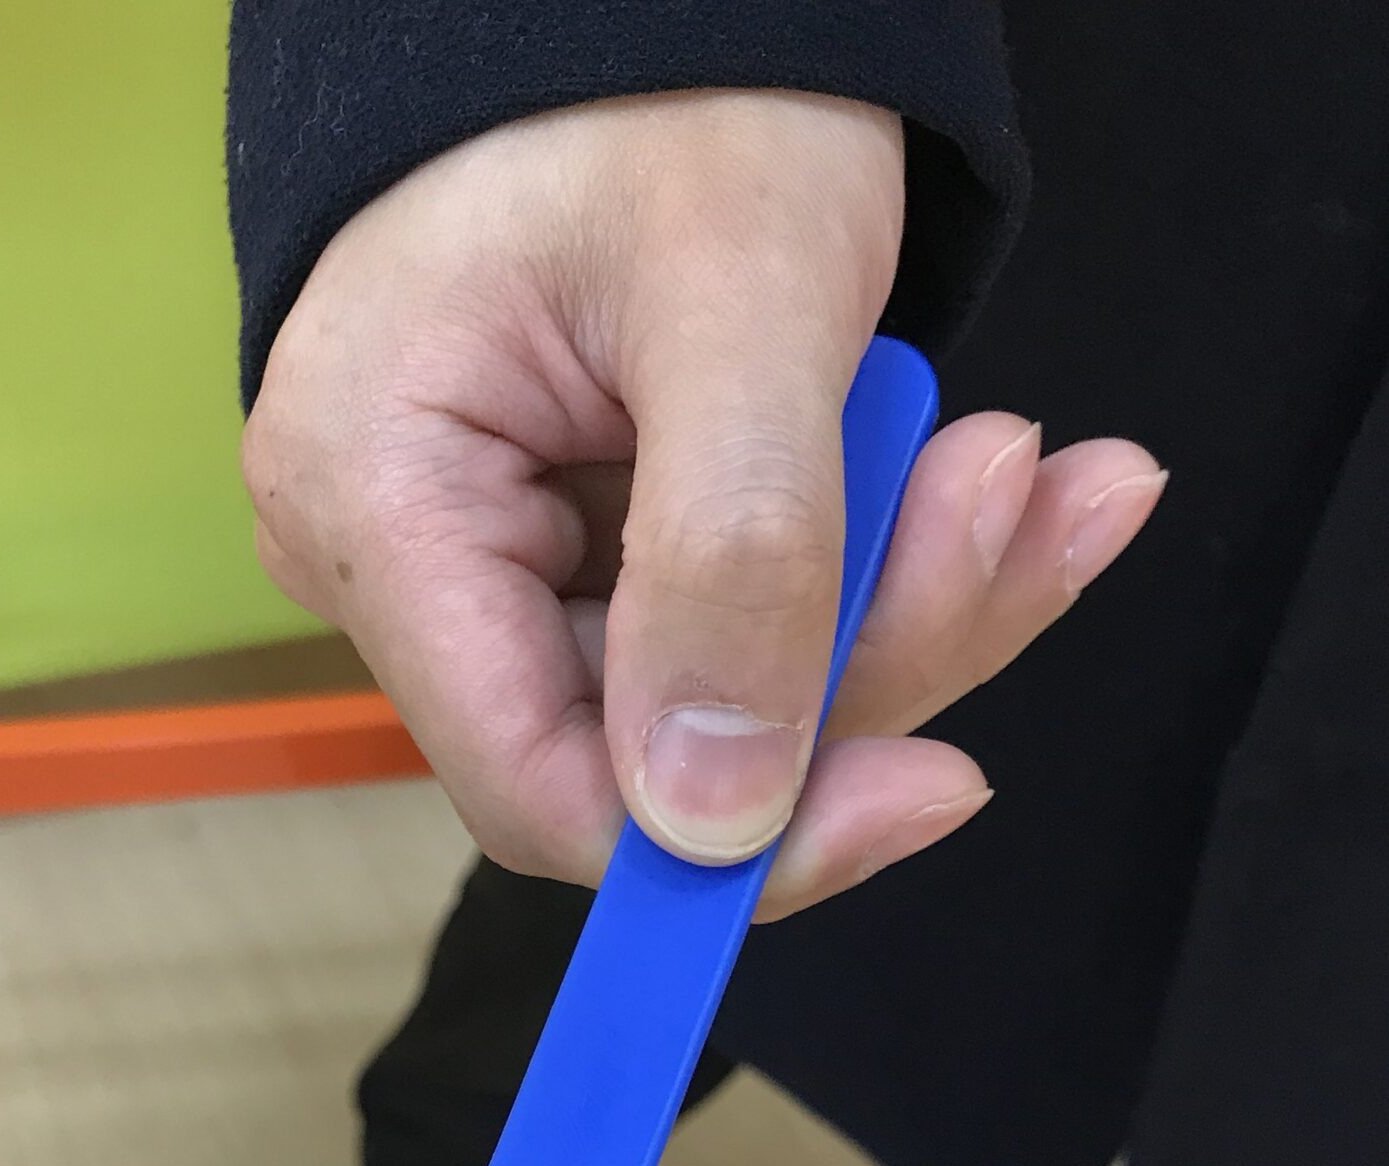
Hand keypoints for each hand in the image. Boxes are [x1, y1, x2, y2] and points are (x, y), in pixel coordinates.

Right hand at [245, 92, 1164, 911]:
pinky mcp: (573, 540)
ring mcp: (486, 555)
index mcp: (378, 504)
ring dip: (904, 606)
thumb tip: (712, 828)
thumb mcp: (739, 297)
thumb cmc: (670, 75)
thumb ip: (733, 564)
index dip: (731, 838)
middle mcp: (400, 560)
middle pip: (654, 744)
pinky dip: (878, 564)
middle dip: (870, 659)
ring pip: (718, 695)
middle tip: (1023, 514)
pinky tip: (985, 488)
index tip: (930, 787)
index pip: (539, 786)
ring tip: (1038, 479)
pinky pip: (737, 620)